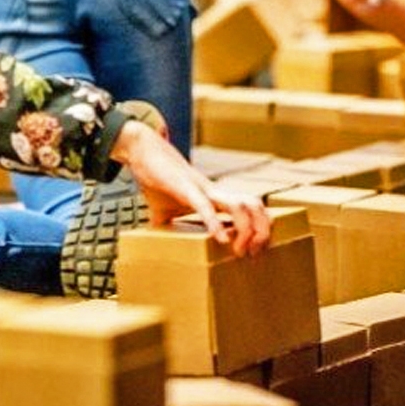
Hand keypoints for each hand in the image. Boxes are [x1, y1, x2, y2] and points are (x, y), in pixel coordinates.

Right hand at [111, 121, 270, 256]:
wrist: (142, 150)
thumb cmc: (156, 177)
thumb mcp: (163, 208)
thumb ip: (165, 224)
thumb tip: (154, 243)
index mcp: (213, 197)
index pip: (251, 208)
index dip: (262, 227)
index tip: (257, 250)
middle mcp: (214, 192)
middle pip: (254, 206)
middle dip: (262, 231)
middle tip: (254, 255)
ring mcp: (202, 189)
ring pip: (239, 204)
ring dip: (245, 229)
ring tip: (239, 251)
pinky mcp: (184, 187)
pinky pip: (205, 205)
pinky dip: (214, 223)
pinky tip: (220, 239)